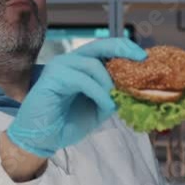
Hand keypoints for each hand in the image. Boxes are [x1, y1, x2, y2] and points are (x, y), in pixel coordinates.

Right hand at [5, 38, 145, 157]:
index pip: (105, 49)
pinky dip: (99, 92)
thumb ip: (113, 95)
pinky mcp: (53, 78)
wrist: (41, 139)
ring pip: (93, 64)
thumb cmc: (66, 123)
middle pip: (100, 45)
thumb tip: (135, 88)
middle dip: (123, 49)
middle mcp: (70, 61)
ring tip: (113, 102)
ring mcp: (60, 67)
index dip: (125, 48)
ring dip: (109, 84)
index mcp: (81, 66)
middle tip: (141, 59)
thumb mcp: (99, 108)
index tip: (144, 57)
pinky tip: (106, 105)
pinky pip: (82, 79)